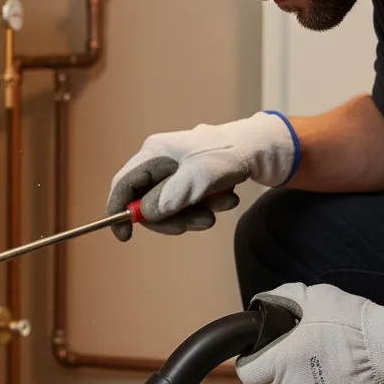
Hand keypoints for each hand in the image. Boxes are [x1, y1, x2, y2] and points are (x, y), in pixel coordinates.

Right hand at [105, 111, 297, 240]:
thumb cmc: (230, 153)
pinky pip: (186, 205)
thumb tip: (147, 214)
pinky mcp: (190, 181)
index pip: (123, 184)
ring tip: (220, 208)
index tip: (124, 236)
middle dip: (172, 218)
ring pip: (169, 208)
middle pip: (146, 202)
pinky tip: (225, 199)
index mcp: (155, 153)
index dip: (118, 211)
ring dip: (194, 215)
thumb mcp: (201, 176)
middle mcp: (160, 162)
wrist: (264, 148)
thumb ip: (172, 195)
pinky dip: (204, 208)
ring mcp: (175, 172)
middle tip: (198, 224)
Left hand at [236, 283, 383, 383]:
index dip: (254, 363)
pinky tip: (343, 381)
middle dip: (280, 373)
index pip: (248, 373)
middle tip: (302, 357)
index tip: (262, 358)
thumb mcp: (310, 298)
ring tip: (331, 366)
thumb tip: (266, 308)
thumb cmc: (354, 325)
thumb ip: (281, 302)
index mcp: (278, 363)